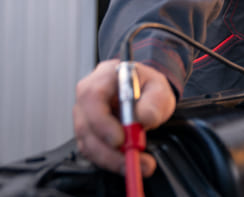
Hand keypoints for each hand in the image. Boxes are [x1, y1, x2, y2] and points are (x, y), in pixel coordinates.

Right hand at [73, 59, 175, 175]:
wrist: (144, 91)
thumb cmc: (147, 85)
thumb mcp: (159, 88)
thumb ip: (154, 101)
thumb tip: (143, 119)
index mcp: (103, 77)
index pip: (92, 98)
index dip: (102, 122)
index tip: (120, 140)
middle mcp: (88, 96)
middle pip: (86, 126)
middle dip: (108, 151)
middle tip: (133, 162)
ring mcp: (85, 115)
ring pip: (88, 143)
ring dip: (111, 160)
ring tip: (138, 166)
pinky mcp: (88, 132)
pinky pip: (93, 150)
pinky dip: (110, 161)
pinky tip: (127, 163)